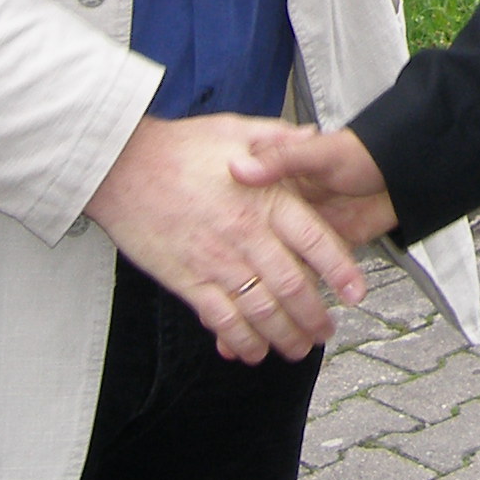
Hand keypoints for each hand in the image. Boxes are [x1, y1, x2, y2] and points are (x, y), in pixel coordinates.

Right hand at [84, 114, 367, 362]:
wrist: (121, 167)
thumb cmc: (177, 147)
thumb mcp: (236, 128)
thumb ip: (279, 139)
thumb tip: (313, 135)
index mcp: (264, 200)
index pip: (315, 241)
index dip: (340, 270)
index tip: (357, 291)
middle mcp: (245, 235)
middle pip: (293, 286)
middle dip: (315, 315)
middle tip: (328, 330)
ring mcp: (216, 262)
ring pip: (261, 310)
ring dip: (285, 335)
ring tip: (300, 348)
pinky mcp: (187, 280)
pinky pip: (221, 319)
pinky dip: (240, 340)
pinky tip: (253, 351)